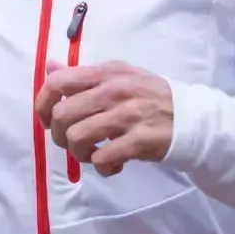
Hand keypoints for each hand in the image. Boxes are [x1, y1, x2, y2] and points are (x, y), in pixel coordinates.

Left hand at [35, 61, 174, 174]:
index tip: (47, 121)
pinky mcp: (139, 141)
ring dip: (80, 154)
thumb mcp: (119, 76)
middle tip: (74, 143)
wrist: (192, 119)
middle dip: (59, 136)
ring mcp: (127, 115)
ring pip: (77, 138)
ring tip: (94, 154)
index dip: (42, 105)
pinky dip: (102, 166)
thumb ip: (84, 75)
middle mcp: (115, 90)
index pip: (58, 82)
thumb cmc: (151, 98)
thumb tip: (49, 66)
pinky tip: (113, 163)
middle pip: (62, 115)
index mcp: (107, 73)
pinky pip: (102, 158)